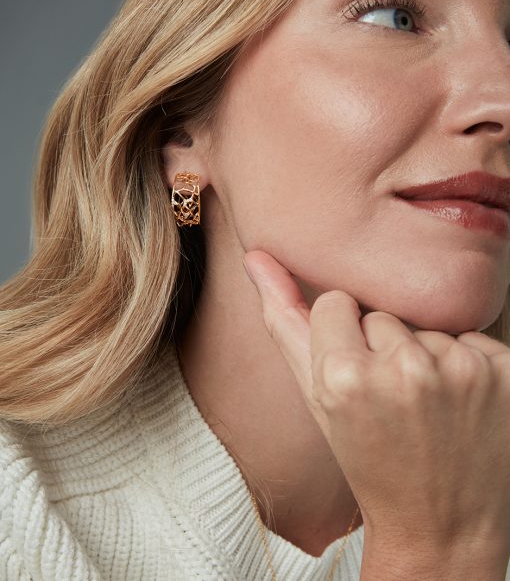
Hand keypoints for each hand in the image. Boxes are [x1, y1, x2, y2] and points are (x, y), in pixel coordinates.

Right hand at [243, 249, 509, 556]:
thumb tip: (254, 256)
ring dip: (425, 356)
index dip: (341, 338)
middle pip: (381, 313)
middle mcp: (404, 370)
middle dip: (382, 348)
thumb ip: (282, 320)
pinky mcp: (506, 373)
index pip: (335, 303)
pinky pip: (472, 337)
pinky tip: (460, 404)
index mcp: (344, 376)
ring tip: (425, 405)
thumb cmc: (368, 457)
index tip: (353, 376)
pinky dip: (466, 363)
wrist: (443, 525)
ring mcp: (461, 371)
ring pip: (426, 325)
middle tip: (391, 400)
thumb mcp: (314, 397)